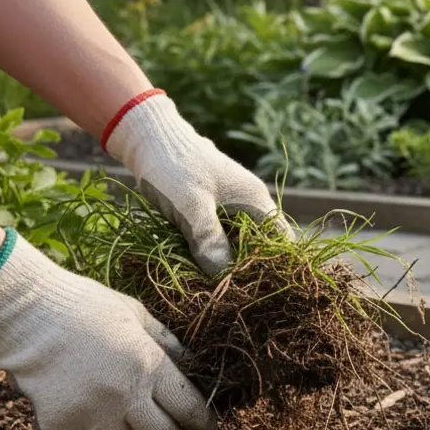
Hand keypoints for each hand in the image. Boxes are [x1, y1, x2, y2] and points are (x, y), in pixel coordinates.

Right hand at [0, 231, 216, 429]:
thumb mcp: (139, 316)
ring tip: (124, 411)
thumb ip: (169, 346)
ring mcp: (91, 415)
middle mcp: (124, 397)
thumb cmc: (87, 307)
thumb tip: (195, 368)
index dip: (203, 423)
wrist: (26, 313)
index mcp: (149, 366)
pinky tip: (92, 411)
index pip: (189, 410)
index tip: (207, 428)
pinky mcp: (62, 427)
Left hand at [104, 91, 291, 275]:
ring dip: (230, 261)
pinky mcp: (211, 206)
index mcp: (255, 200)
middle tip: (235, 294)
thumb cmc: (173, 166)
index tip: (260, 289)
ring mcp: (230, 204)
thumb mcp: (191, 206)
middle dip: (250, 268)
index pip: (282, 240)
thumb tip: (225, 277)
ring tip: (217, 286)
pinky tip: (200, 265)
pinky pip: (221, 234)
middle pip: (262, 244)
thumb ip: (210, 240)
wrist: (147, 135)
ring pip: (240, 241)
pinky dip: (215, 250)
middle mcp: (249, 202)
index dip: (276, 265)